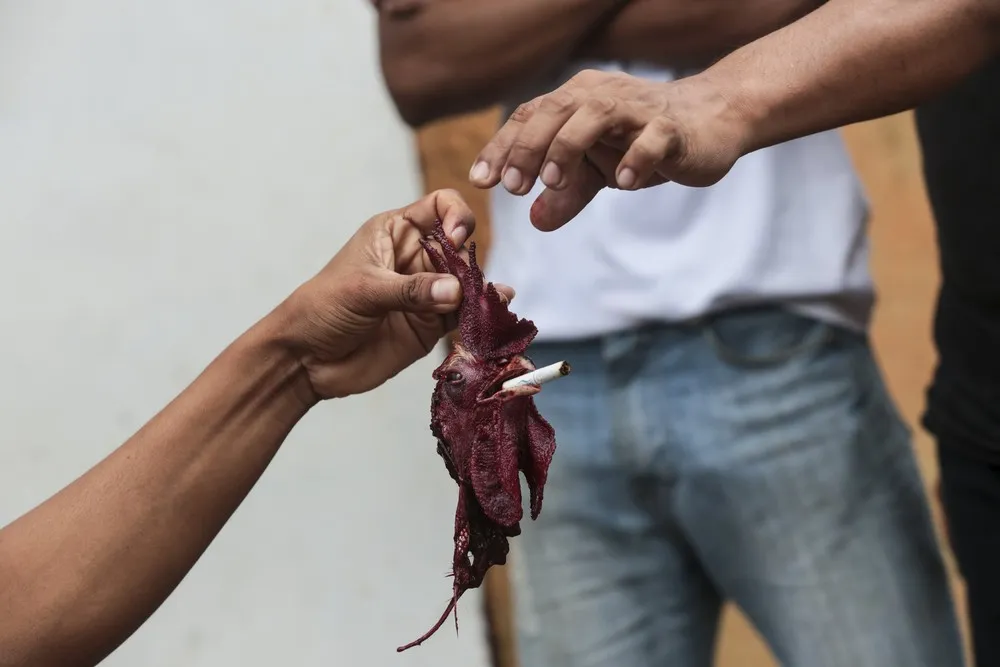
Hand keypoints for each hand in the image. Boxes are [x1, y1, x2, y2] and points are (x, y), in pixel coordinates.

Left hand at [276, 189, 513, 399]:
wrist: (307, 359)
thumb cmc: (323, 309)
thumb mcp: (363, 290)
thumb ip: (410, 290)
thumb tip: (456, 290)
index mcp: (396, 233)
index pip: (440, 206)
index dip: (455, 216)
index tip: (455, 239)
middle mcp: (417, 258)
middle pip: (461, 248)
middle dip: (471, 262)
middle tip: (470, 286)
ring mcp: (427, 292)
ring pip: (469, 283)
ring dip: (482, 290)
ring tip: (491, 303)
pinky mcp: (432, 324)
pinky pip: (465, 315)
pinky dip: (482, 315)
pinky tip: (495, 315)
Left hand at [468, 69, 750, 230]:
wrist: (710, 122)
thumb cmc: (642, 141)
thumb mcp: (597, 171)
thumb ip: (566, 195)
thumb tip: (535, 222)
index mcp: (576, 100)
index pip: (530, 117)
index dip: (502, 148)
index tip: (480, 181)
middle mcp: (601, 96)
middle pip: (555, 111)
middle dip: (528, 148)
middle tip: (512, 187)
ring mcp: (638, 110)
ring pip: (596, 116)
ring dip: (569, 147)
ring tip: (555, 182)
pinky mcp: (672, 129)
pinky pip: (652, 138)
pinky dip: (636, 157)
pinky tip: (623, 182)